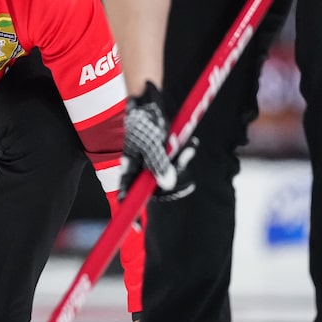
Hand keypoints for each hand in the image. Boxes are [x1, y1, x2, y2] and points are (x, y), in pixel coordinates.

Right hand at [120, 82, 196, 200]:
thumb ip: (158, 164)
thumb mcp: (151, 143)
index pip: (130, 191)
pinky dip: (185, 154)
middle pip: (155, 184)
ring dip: (182, 161)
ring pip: (169, 172)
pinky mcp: (163, 152)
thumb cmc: (144, 120)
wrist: (150, 100)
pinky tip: (191, 145)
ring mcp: (152, 159)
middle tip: (183, 162)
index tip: (139, 221)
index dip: (134, 205)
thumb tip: (167, 183)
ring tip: (189, 148)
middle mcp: (140, 166)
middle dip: (173, 177)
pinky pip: (176, 160)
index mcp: (130, 166)